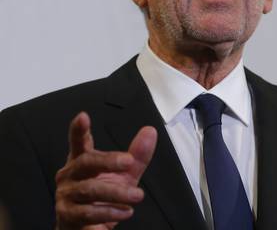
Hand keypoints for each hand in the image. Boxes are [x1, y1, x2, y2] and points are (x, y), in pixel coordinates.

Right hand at [55, 112, 156, 229]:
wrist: (88, 228)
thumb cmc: (104, 197)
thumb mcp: (124, 175)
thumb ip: (137, 155)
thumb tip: (150, 132)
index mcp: (82, 162)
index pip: (79, 143)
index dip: (79, 130)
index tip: (83, 117)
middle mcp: (70, 176)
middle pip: (85, 163)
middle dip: (108, 161)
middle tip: (129, 162)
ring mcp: (67, 196)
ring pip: (90, 189)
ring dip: (116, 192)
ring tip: (137, 195)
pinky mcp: (68, 216)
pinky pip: (88, 213)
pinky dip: (109, 212)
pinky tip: (125, 211)